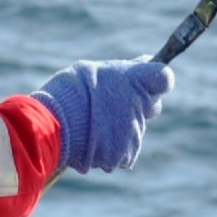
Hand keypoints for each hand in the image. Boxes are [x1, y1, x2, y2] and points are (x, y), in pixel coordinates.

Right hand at [31, 57, 175, 173]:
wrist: (51, 125)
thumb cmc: (68, 92)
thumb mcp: (95, 69)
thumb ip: (125, 70)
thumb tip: (146, 62)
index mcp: (136, 80)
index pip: (164, 78)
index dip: (158, 80)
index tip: (148, 81)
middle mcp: (140, 107)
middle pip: (151, 107)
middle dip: (137, 106)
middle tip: (110, 106)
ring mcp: (133, 134)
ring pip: (134, 131)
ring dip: (119, 130)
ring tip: (92, 125)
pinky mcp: (124, 155)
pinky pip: (123, 152)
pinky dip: (110, 150)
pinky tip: (91, 141)